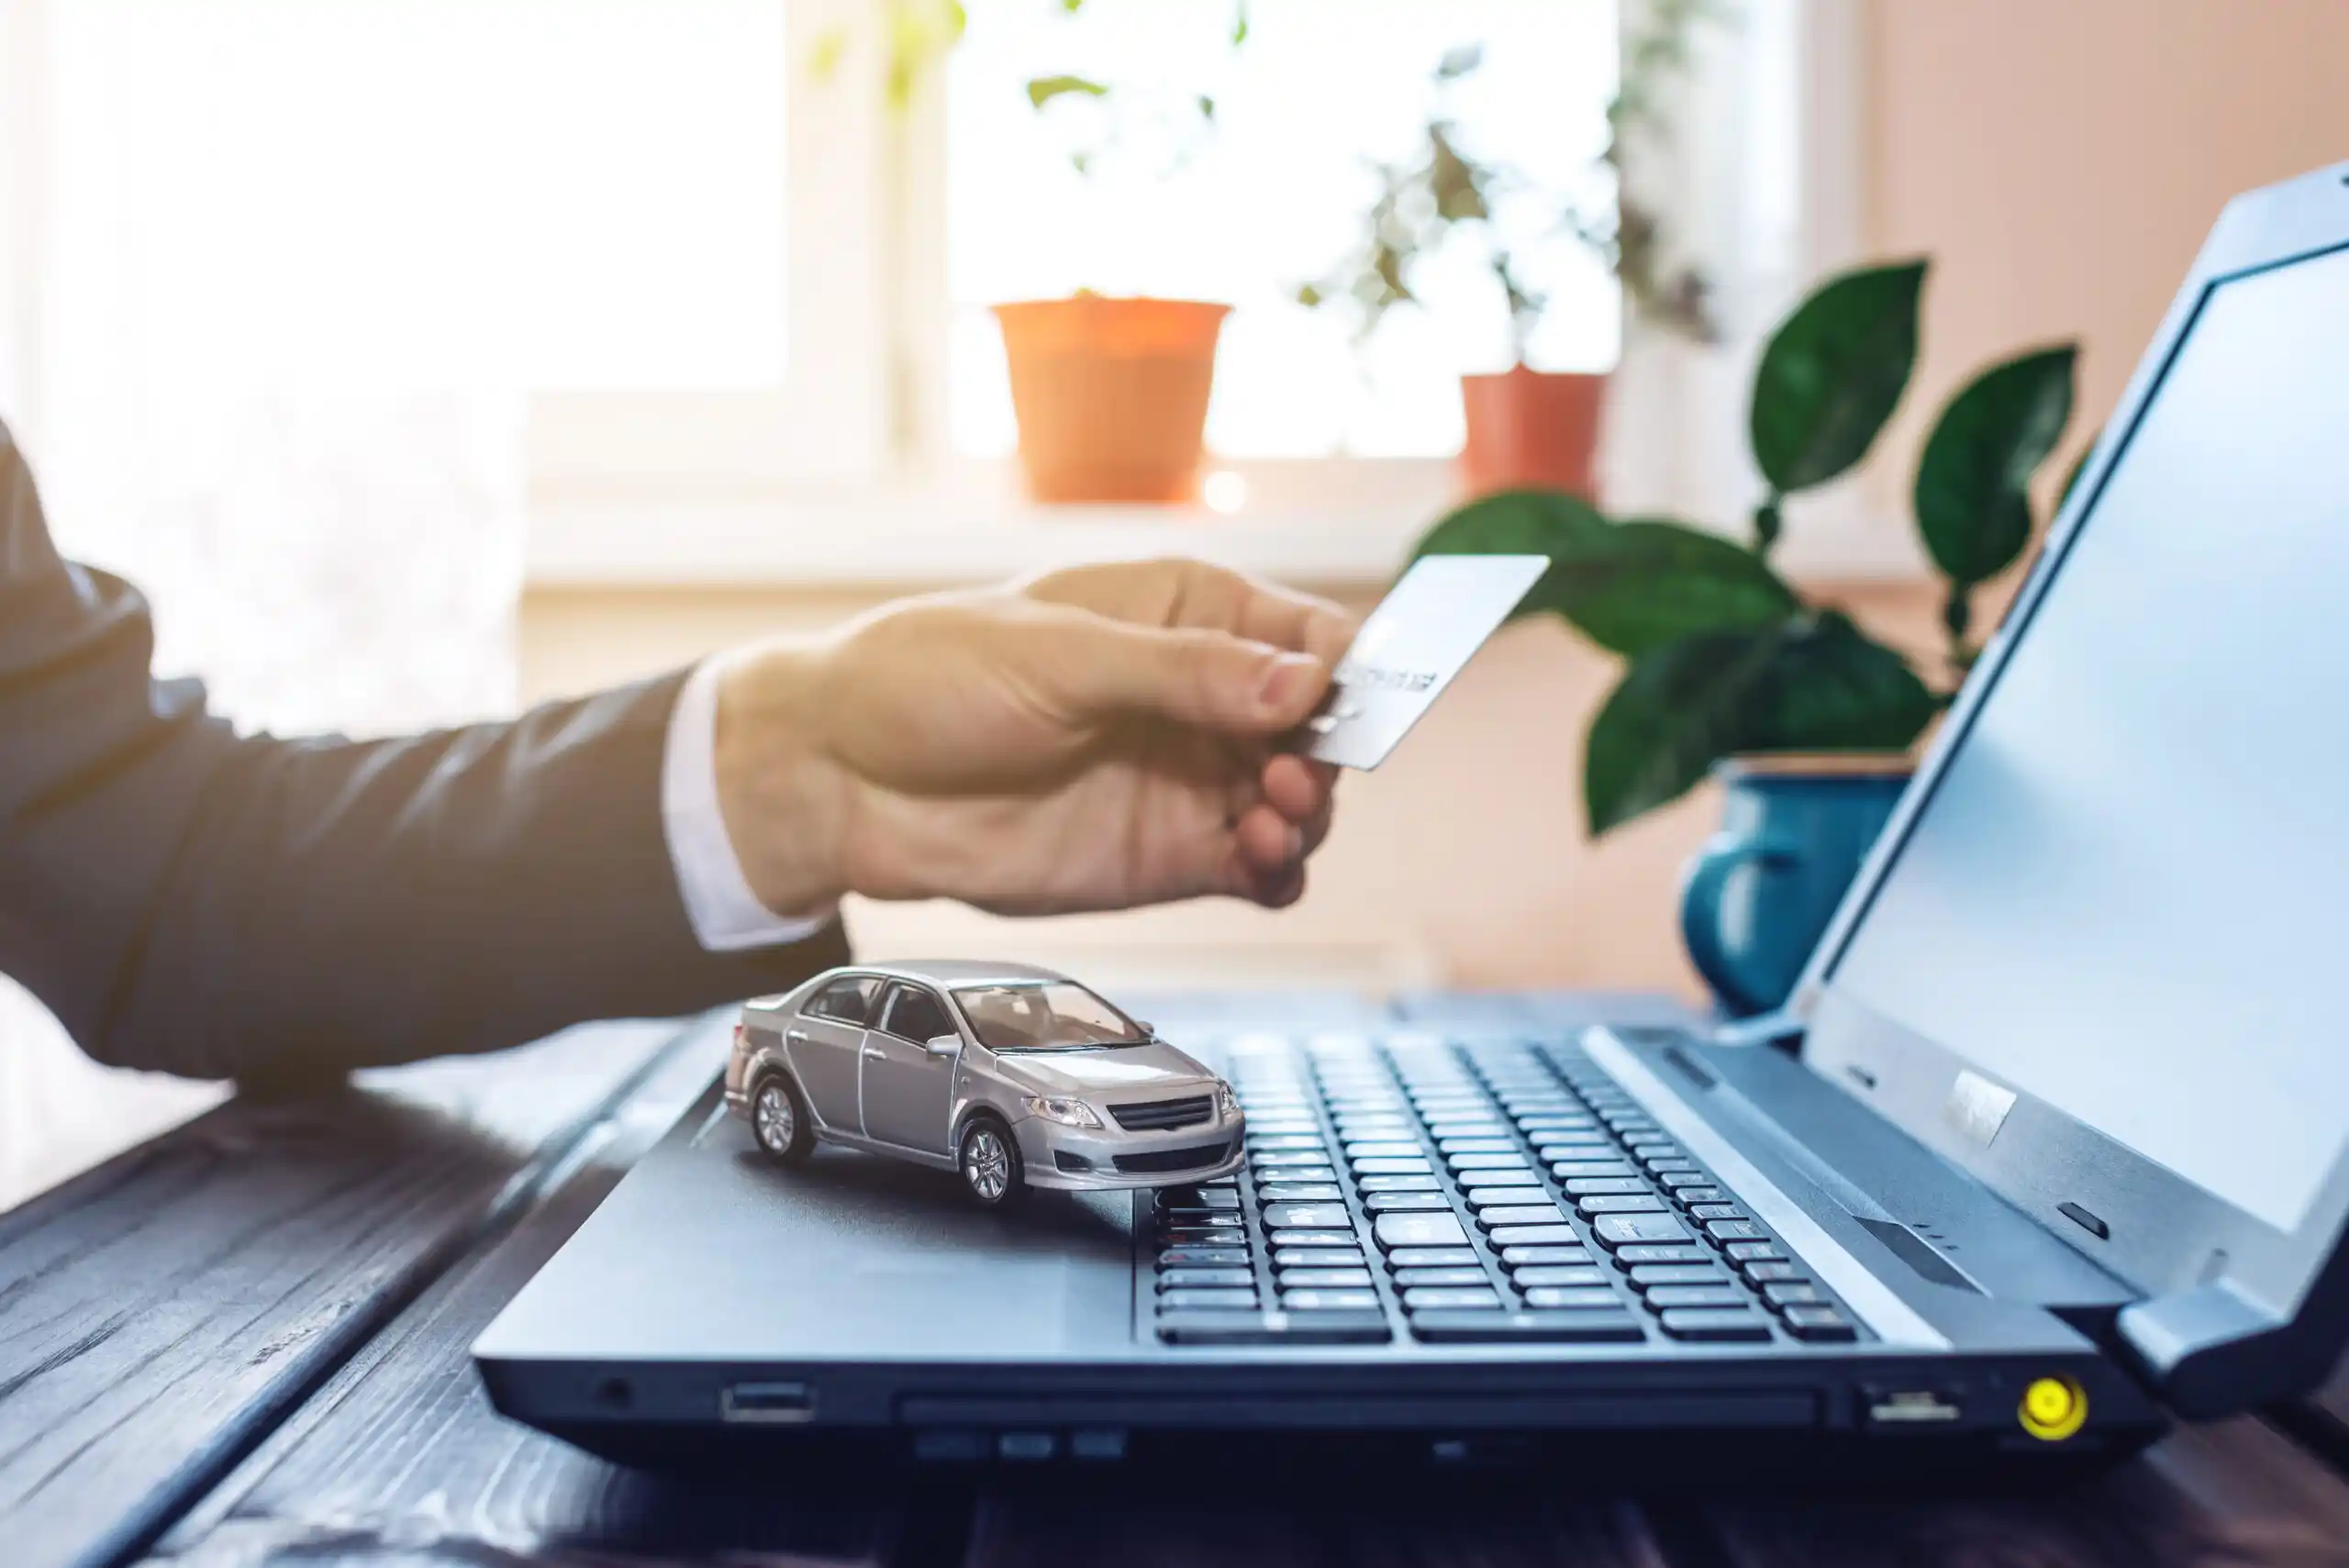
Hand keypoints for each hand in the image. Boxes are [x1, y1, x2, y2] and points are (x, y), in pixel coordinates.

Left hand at [712, 558, 1355, 917]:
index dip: (1342, 668)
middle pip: (1317, 728)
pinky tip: (1262, 865)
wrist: (841, 776)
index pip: (1306, 633)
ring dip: (1304, 817)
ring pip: (1294, 802)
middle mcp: (1200, 696)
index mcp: (1184, 612)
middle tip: (1294, 781)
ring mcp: (1186, 779)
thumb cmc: (929, 677)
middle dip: (1327, 755)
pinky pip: (1252, 867)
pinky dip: (1275, 870)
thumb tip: (1302, 683)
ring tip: (1270, 825)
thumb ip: (1184, 674)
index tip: (1343, 705)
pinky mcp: (1165, 857)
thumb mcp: (1061, 655)